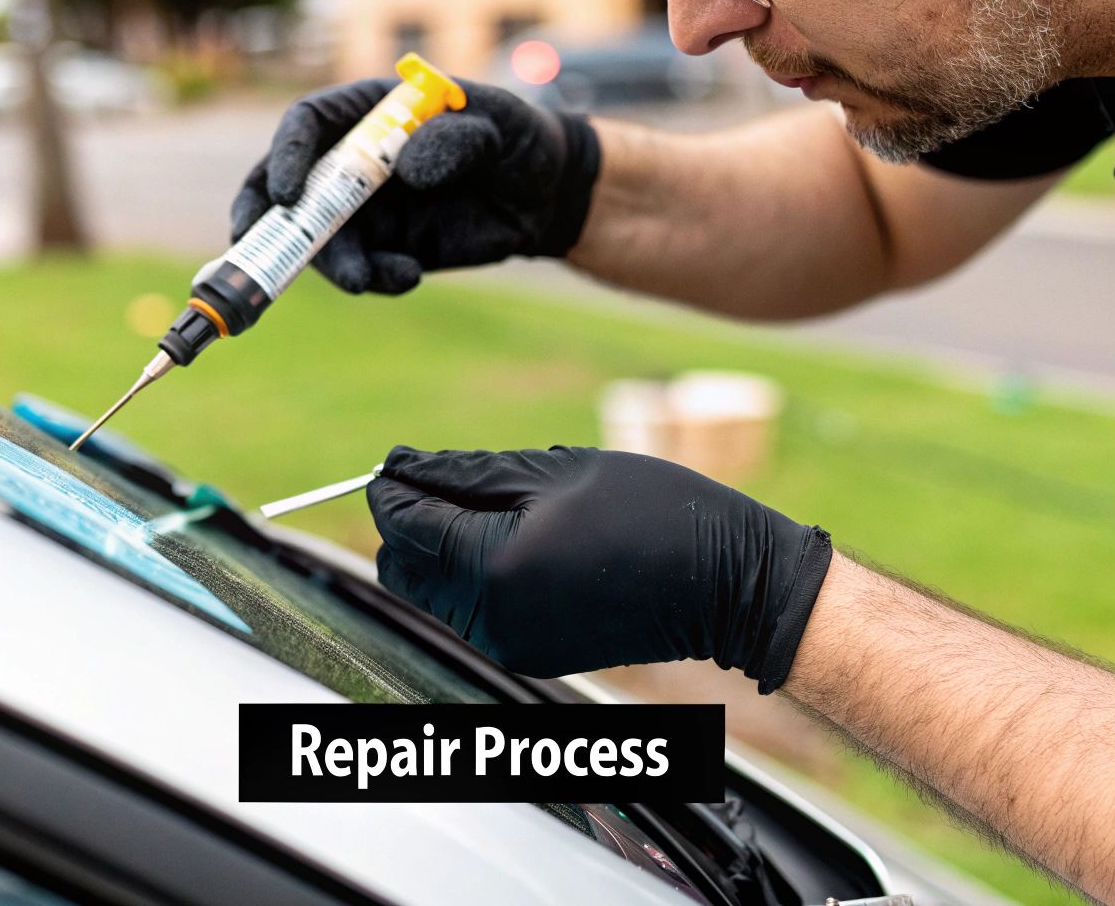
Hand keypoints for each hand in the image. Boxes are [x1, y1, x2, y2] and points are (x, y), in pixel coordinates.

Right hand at [230, 78, 601, 294]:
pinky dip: (372, 278)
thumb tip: (406, 170)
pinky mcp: (385, 246)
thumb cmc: (517, 140)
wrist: (543, 194)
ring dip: (329, 262)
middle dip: (262, 217)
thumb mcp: (500, 127)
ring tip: (366, 279)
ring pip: (317, 237)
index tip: (285, 193)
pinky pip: (359, 267)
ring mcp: (365, 206)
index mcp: (372, 110)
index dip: (287, 154)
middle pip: (286, 182)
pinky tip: (407, 275)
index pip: (309, 123)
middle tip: (254, 247)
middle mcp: (354, 157)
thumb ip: (457, 139)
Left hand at [366, 446, 833, 688]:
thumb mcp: (553, 471)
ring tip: (499, 506)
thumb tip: (399, 465)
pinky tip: (518, 540)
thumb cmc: (651, 510)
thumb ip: (465, 473)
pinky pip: (472, 612)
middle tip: (444, 479)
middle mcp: (492, 620)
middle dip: (408, 524)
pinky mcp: (530, 654)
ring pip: (434, 594)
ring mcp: (510, 645)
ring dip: (441, 550)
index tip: (396, 459)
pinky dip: (473, 575)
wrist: (725, 582)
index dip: (390, 488)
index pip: (404, 527)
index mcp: (494, 568)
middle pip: (404, 570)